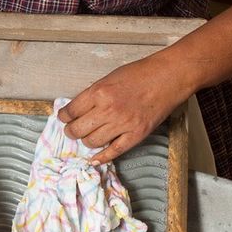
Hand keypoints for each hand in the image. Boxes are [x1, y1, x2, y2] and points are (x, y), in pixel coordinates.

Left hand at [58, 50, 188, 164]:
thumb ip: (94, 93)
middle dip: (71, 131)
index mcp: (99, 92)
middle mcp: (108, 110)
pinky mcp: (136, 135)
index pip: (71, 111)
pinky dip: (102, 157)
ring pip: (92, 142)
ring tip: (87, 137)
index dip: (64, 116)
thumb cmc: (141, 73)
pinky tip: (95, 158)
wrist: (168, 77)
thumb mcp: (110, 77)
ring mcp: (122, 124)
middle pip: (78, 129)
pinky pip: (113, 151)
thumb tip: (80, 108)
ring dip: (86, 141)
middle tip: (71, 130)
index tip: (63, 118)